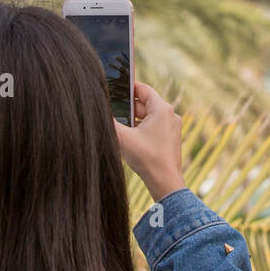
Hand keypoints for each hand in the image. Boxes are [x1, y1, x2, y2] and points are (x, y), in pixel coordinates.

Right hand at [114, 81, 185, 199]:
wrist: (165, 183)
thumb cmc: (148, 159)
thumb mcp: (123, 138)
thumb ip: (110, 123)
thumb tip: (98, 113)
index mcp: (162, 109)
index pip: (143, 89)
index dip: (128, 88)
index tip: (116, 89)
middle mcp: (170, 116)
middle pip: (145, 104)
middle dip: (128, 109)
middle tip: (112, 112)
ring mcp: (171, 128)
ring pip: (148, 117)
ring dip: (134, 121)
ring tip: (120, 127)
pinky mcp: (170, 140)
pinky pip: (153, 128)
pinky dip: (141, 130)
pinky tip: (130, 140)